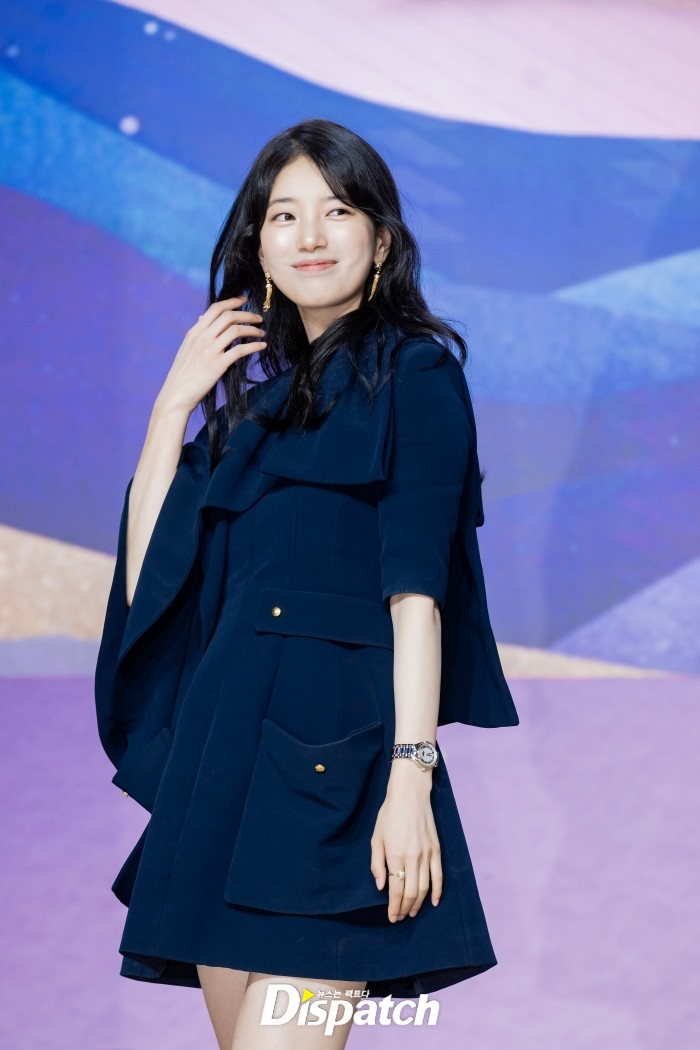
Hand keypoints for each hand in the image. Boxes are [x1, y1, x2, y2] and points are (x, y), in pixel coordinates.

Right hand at [156, 296, 266, 416]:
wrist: (176, 396)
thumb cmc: (182, 375)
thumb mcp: (186, 349)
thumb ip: (197, 334)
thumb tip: (203, 319)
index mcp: (194, 332)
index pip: (215, 309)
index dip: (232, 301)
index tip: (244, 300)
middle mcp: (202, 338)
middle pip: (228, 316)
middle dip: (247, 314)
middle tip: (258, 318)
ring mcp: (210, 351)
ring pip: (236, 330)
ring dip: (252, 329)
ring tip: (261, 332)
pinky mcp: (218, 365)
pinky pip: (240, 350)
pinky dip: (254, 346)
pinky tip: (262, 346)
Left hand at [370, 767, 442, 921]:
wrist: (410, 795)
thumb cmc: (389, 815)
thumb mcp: (376, 838)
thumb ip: (377, 864)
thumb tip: (381, 886)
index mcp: (395, 855)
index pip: (396, 890)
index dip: (394, 907)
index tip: (392, 917)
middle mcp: (413, 858)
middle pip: (411, 892)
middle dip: (405, 908)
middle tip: (400, 917)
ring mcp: (427, 854)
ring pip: (425, 887)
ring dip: (419, 903)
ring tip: (412, 912)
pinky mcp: (437, 850)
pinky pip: (439, 875)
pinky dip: (438, 891)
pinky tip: (434, 902)